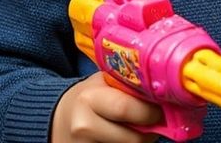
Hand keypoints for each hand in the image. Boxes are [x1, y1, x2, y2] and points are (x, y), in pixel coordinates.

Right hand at [50, 72, 165, 142]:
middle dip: (150, 132)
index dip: (150, 112)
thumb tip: (160, 95)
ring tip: (139, 129)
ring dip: (141, 142)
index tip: (161, 108)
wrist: (59, 120)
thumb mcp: (102, 84)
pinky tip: (124, 138)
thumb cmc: (88, 98)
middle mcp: (85, 126)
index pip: (127, 109)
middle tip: (156, 123)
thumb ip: (126, 87)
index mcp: (89, 99)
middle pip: (133, 138)